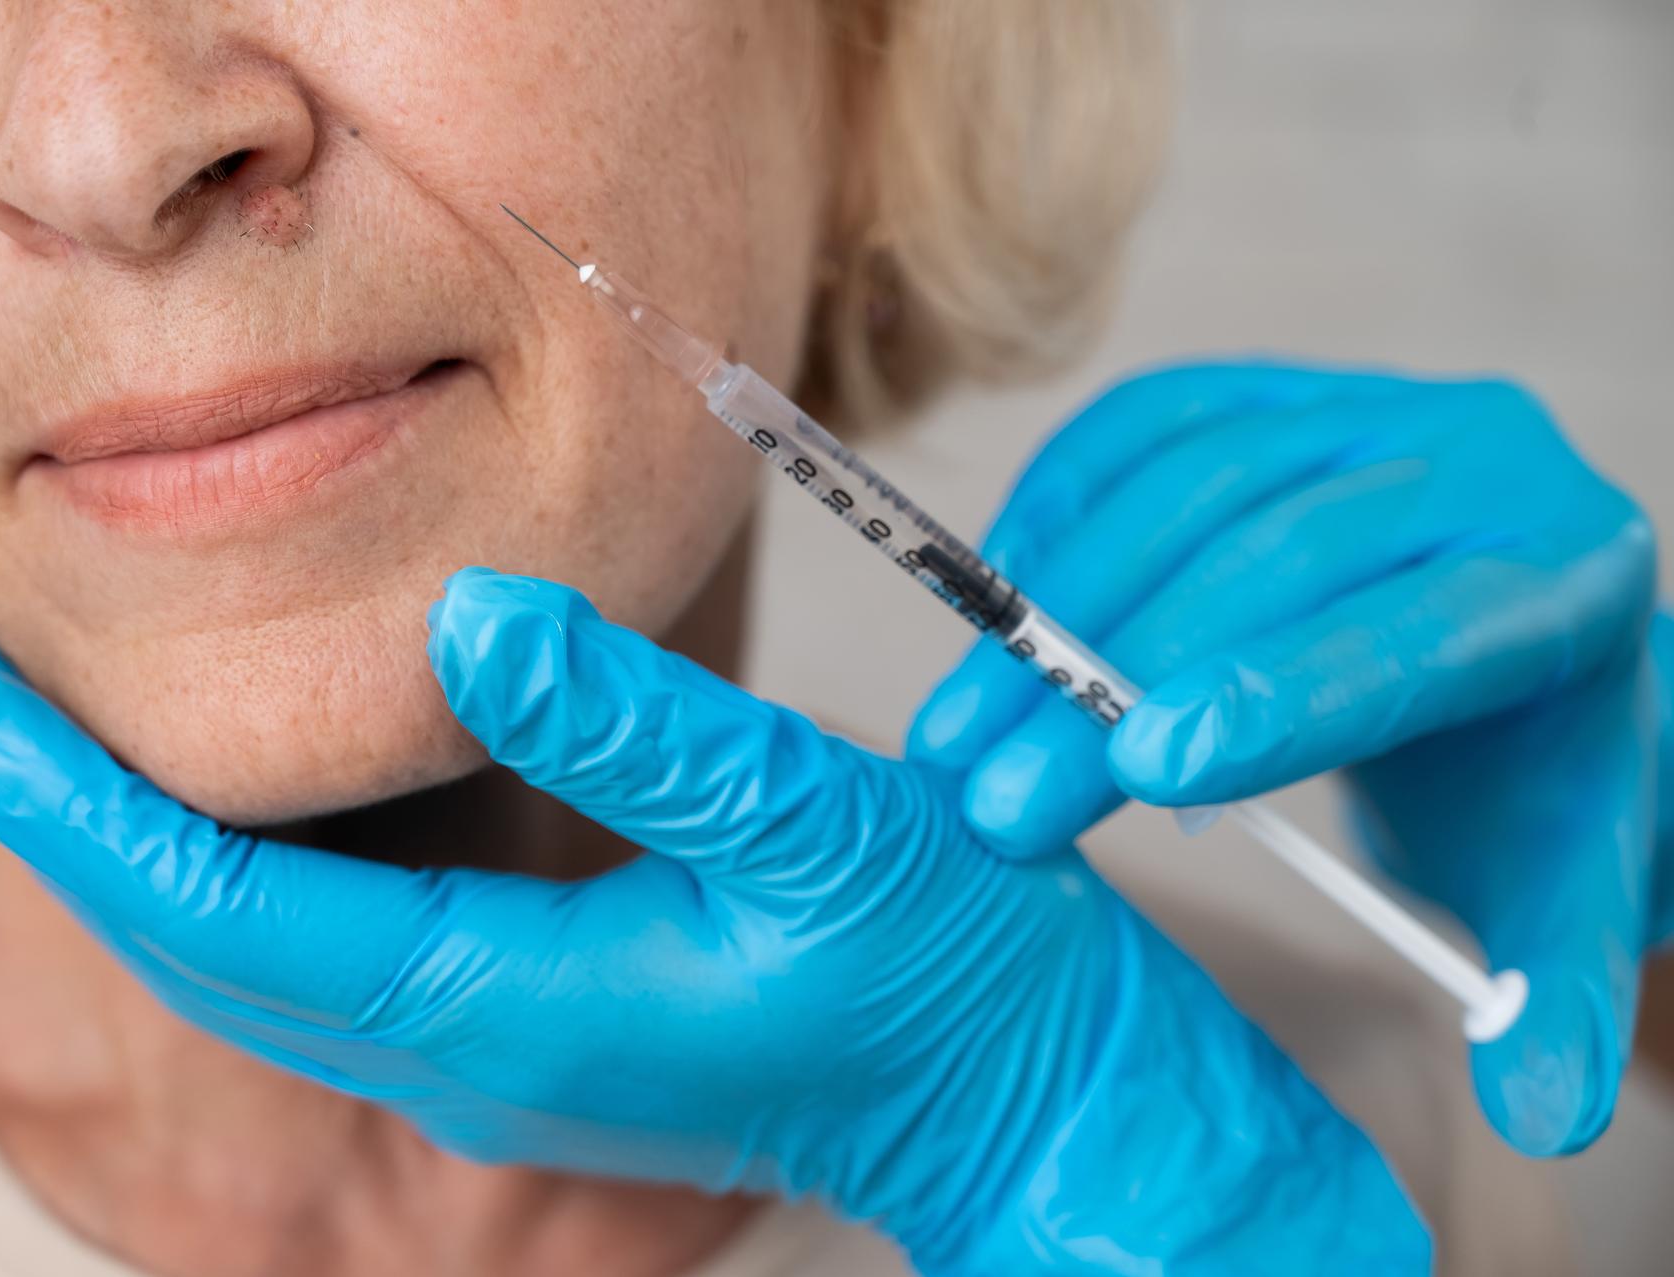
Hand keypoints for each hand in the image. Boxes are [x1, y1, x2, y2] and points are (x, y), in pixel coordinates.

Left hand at [0, 570, 1427, 1275]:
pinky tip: (214, 776)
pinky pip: (322, 940)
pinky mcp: (529, 1015)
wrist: (1022, 1095)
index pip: (204, 896)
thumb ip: (637, 727)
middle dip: (36, 792)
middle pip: (182, 923)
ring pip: (240, 940)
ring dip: (119, 823)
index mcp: (505, 1011)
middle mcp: (464, 1048)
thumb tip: (465, 616)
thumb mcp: (814, 825)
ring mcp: (488, 1046)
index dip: (46, 778)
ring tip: (29, 702)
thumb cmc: (949, 978)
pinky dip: (228, 853)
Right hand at [906, 361, 1657, 1156]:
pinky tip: (990, 621)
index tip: (1142, 771)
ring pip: (1182, 487)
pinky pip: (1140, 429)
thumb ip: (1563, 997)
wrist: (1506, 646)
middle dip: (1108, 685)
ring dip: (1046, 613)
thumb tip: (1541, 1113)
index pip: (1411, 632)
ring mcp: (1363, 410)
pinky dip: (1051, 519)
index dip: (1272, 693)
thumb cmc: (1518, 775)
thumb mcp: (1559, 886)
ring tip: (960, 737)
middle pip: (1266, 562)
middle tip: (999, 802)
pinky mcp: (1270, 391)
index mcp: (1567, 583)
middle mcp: (1477, 460)